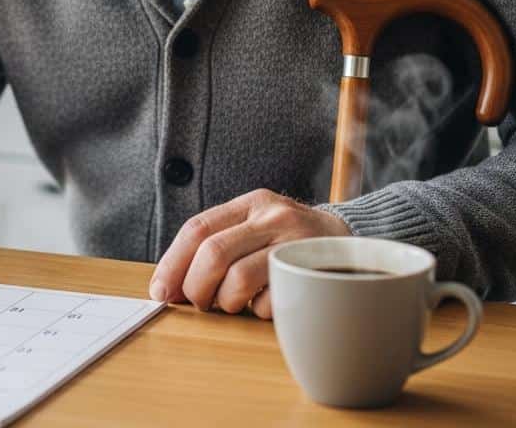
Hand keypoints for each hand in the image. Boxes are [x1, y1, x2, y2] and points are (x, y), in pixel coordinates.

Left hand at [148, 188, 350, 319]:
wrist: (356, 244)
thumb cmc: (293, 242)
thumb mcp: (259, 227)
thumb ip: (222, 243)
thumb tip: (171, 284)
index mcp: (251, 203)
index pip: (198, 228)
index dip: (172, 262)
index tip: (160, 291)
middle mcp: (272, 216)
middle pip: (213, 253)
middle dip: (194, 287)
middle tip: (196, 304)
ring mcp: (294, 242)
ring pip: (237, 279)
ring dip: (225, 303)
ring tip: (232, 304)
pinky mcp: (312, 273)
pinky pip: (270, 302)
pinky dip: (259, 312)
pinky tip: (268, 304)